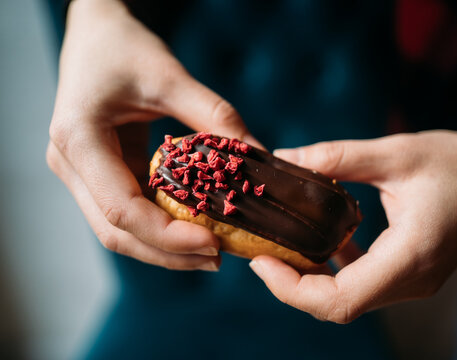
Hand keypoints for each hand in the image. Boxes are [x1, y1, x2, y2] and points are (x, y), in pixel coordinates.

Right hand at [47, 0, 255, 269]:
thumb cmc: (125, 46)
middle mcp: (71, 164)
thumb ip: (214, 117)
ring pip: (118, 229)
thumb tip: (260, 156)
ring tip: (209, 251)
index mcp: (79, 139)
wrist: (95, 33)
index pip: (122, 209)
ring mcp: (81, 173)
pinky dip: (159, 225)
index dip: (168, 236)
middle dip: (167, 253)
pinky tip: (192, 227)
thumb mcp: (170, 76)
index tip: (214, 243)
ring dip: (163, 246)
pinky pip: (127, 210)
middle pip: (116, 232)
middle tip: (217, 259)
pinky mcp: (97, 173)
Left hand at [249, 130, 456, 322]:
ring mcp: (411, 282)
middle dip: (293, 287)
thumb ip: (339, 157)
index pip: (341, 299)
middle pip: (339, 306)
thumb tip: (286, 157)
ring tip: (280, 249)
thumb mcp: (397, 153)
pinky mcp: (409, 274)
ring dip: (310, 281)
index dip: (293, 289)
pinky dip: (332, 272)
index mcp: (410, 255)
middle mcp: (411, 281)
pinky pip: (362, 285)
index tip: (262, 261)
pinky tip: (317, 245)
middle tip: (262, 254)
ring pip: (348, 300)